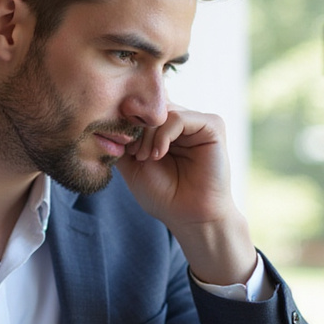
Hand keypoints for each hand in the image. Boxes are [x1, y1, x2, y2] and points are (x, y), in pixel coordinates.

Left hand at [117, 107, 256, 285]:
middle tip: (134, 153)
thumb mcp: (132, 165)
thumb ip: (123, 139)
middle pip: (151, 106)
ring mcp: (198, 123)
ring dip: (147, 134)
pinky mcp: (212, 126)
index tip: (122, 146)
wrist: (189, 217)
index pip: (144, 107)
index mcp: (166, 128)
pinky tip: (158, 154)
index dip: (128, 121)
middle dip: (136, 128)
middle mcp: (183, 121)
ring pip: (162, 111)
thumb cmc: (163, 195)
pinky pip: (178, 117)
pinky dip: (163, 135)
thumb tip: (110, 115)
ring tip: (146, 158)